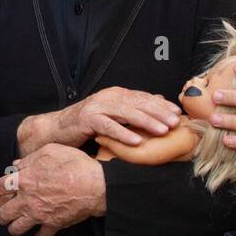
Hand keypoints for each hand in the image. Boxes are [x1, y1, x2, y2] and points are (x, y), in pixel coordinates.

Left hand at [0, 143, 105, 235]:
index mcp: (24, 180)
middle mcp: (27, 200)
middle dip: (0, 214)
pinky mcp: (53, 225)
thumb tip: (17, 164)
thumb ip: (29, 159)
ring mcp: (39, 214)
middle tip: (2, 213)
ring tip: (15, 225)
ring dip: (14, 227)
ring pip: (16, 228)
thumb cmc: (74, 165)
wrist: (95, 185)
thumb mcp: (50, 151)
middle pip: (3, 213)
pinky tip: (38, 233)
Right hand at [17, 86, 180, 155]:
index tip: (178, 113)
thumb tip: (157, 98)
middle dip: (159, 112)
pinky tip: (136, 141)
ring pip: (127, 113)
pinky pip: (109, 127)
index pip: (143, 97)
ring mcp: (97, 106)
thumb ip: (132, 108)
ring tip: (163, 130)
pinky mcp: (87, 119)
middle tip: (176, 122)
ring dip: (147, 122)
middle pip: (138, 103)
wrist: (57, 128)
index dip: (161, 104)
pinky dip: (123, 133)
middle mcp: (108, 97)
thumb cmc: (87, 123)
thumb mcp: (112, 114)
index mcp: (116, 94)